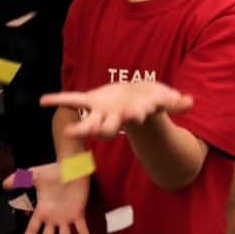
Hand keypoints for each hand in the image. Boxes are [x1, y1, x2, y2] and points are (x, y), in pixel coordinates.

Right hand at [3, 162, 92, 233]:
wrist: (71, 167)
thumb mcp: (33, 175)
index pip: (32, 229)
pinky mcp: (78, 214)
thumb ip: (19, 179)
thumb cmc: (53, 172)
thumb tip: (3, 184)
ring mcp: (66, 218)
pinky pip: (82, 229)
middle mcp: (53, 218)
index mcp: (42, 211)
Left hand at [41, 82, 192, 139]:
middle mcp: (115, 118)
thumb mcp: (165, 98)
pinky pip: (73, 99)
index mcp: (132, 115)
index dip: (135, 116)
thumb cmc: (153, 99)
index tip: (135, 116)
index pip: (133, 117)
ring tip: (67, 134)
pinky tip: (43, 101)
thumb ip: (176, 102)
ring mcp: (101, 112)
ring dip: (80, 129)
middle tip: (94, 135)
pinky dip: (59, 100)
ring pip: (88, 122)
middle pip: (107, 128)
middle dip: (101, 131)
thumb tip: (190, 102)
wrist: (138, 99)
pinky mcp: (92, 101)